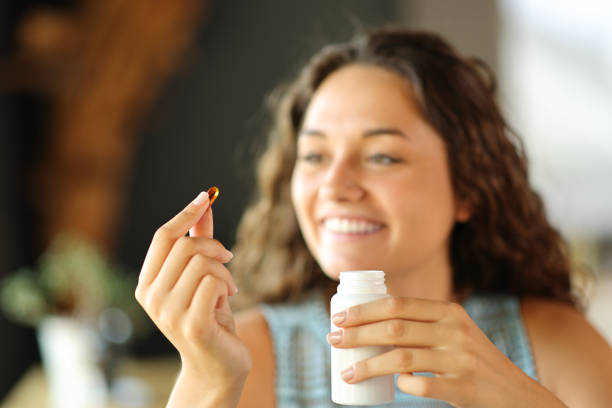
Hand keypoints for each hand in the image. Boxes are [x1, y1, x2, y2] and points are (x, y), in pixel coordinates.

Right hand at [135, 191, 251, 390]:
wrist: (217, 365)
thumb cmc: (209, 316)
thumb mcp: (201, 276)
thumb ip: (199, 241)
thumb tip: (203, 203)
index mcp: (146, 284)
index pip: (161, 237)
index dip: (184, 213)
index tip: (205, 195)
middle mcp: (151, 297)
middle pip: (185, 246)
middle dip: (215, 248)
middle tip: (228, 260)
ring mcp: (168, 313)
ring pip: (202, 263)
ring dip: (224, 271)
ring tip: (227, 287)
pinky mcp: (191, 324)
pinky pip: (214, 282)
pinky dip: (227, 285)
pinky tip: (227, 300)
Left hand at [326, 297, 565, 407]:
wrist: (515, 394)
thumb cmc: (472, 361)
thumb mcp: (454, 332)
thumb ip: (422, 324)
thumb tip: (370, 324)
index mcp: (449, 312)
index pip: (398, 304)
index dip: (364, 310)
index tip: (338, 318)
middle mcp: (455, 331)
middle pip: (394, 328)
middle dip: (358, 334)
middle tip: (333, 340)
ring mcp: (460, 359)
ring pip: (402, 358)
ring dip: (368, 365)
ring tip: (346, 372)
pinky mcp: (464, 387)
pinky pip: (422, 386)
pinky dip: (403, 386)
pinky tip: (393, 388)